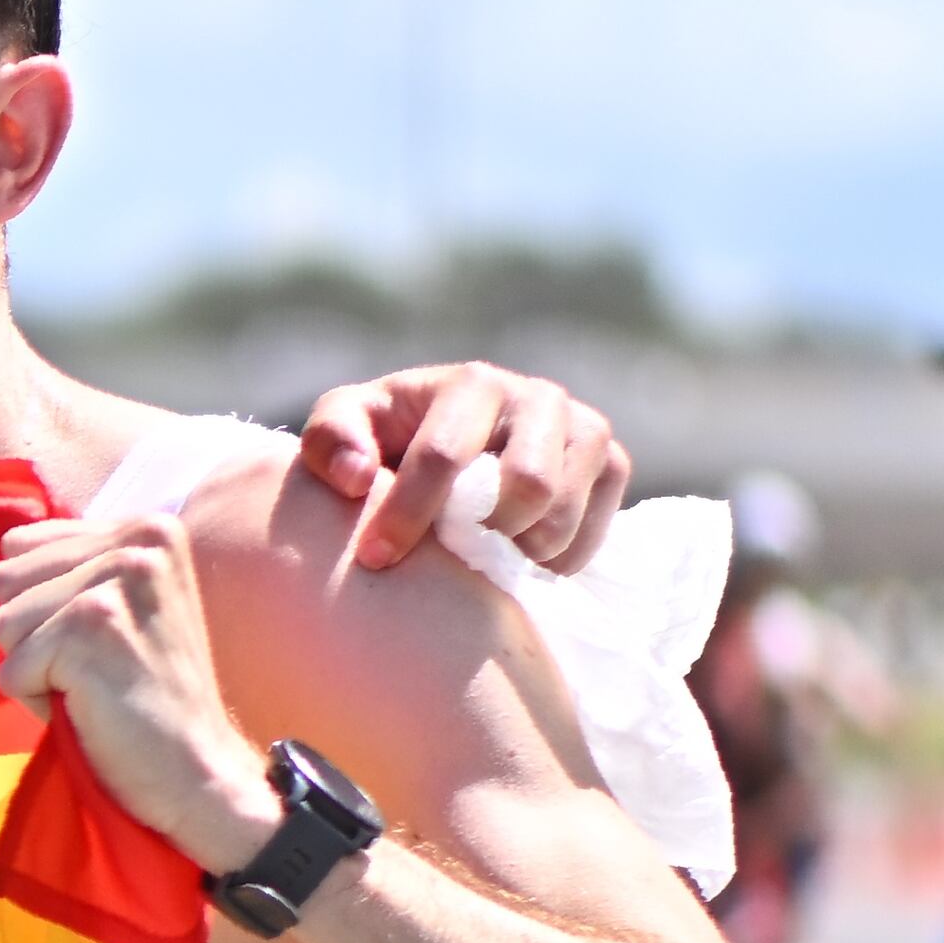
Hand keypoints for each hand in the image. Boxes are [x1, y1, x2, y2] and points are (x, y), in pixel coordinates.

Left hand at [0, 515, 281, 875]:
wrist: (196, 767)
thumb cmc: (145, 692)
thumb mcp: (122, 602)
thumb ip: (73, 563)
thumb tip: (4, 543)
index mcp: (146, 526)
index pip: (19, 545)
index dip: (39, 605)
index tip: (98, 638)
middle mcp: (139, 540)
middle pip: (4, 580)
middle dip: (32, 634)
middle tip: (96, 666)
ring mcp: (116, 581)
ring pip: (2, 623)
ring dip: (35, 668)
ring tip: (95, 685)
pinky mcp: (92, 628)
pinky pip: (11, 669)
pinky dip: (38, 701)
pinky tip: (93, 708)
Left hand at [295, 362, 630, 572]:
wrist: (448, 441)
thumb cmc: (386, 436)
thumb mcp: (343, 426)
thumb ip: (331, 440)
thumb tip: (357, 479)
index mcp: (472, 383)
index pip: (445, 454)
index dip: (407, 512)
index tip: (375, 559)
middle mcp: (538, 397)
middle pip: (528, 483)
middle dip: (480, 532)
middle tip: (445, 558)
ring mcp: (583, 428)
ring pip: (563, 510)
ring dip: (518, 550)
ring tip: (480, 557)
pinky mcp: (612, 463)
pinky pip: (597, 527)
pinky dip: (555, 559)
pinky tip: (518, 557)